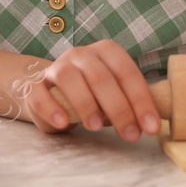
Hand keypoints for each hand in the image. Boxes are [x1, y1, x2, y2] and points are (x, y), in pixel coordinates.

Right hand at [22, 40, 163, 142]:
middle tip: (129, 134)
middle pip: (100, 76)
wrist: (48, 91)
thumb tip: (150, 123)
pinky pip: (40, 93)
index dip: (141, 100)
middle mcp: (80, 54)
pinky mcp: (34, 85)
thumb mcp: (112, 94)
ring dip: (85, 103)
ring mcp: (55, 67)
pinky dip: (51, 108)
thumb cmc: (90, 94)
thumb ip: (128, 102)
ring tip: (95, 127)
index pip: (126, 72)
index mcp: (105, 52)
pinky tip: (63, 122)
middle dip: (118, 108)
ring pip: (69, 77)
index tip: (150, 127)